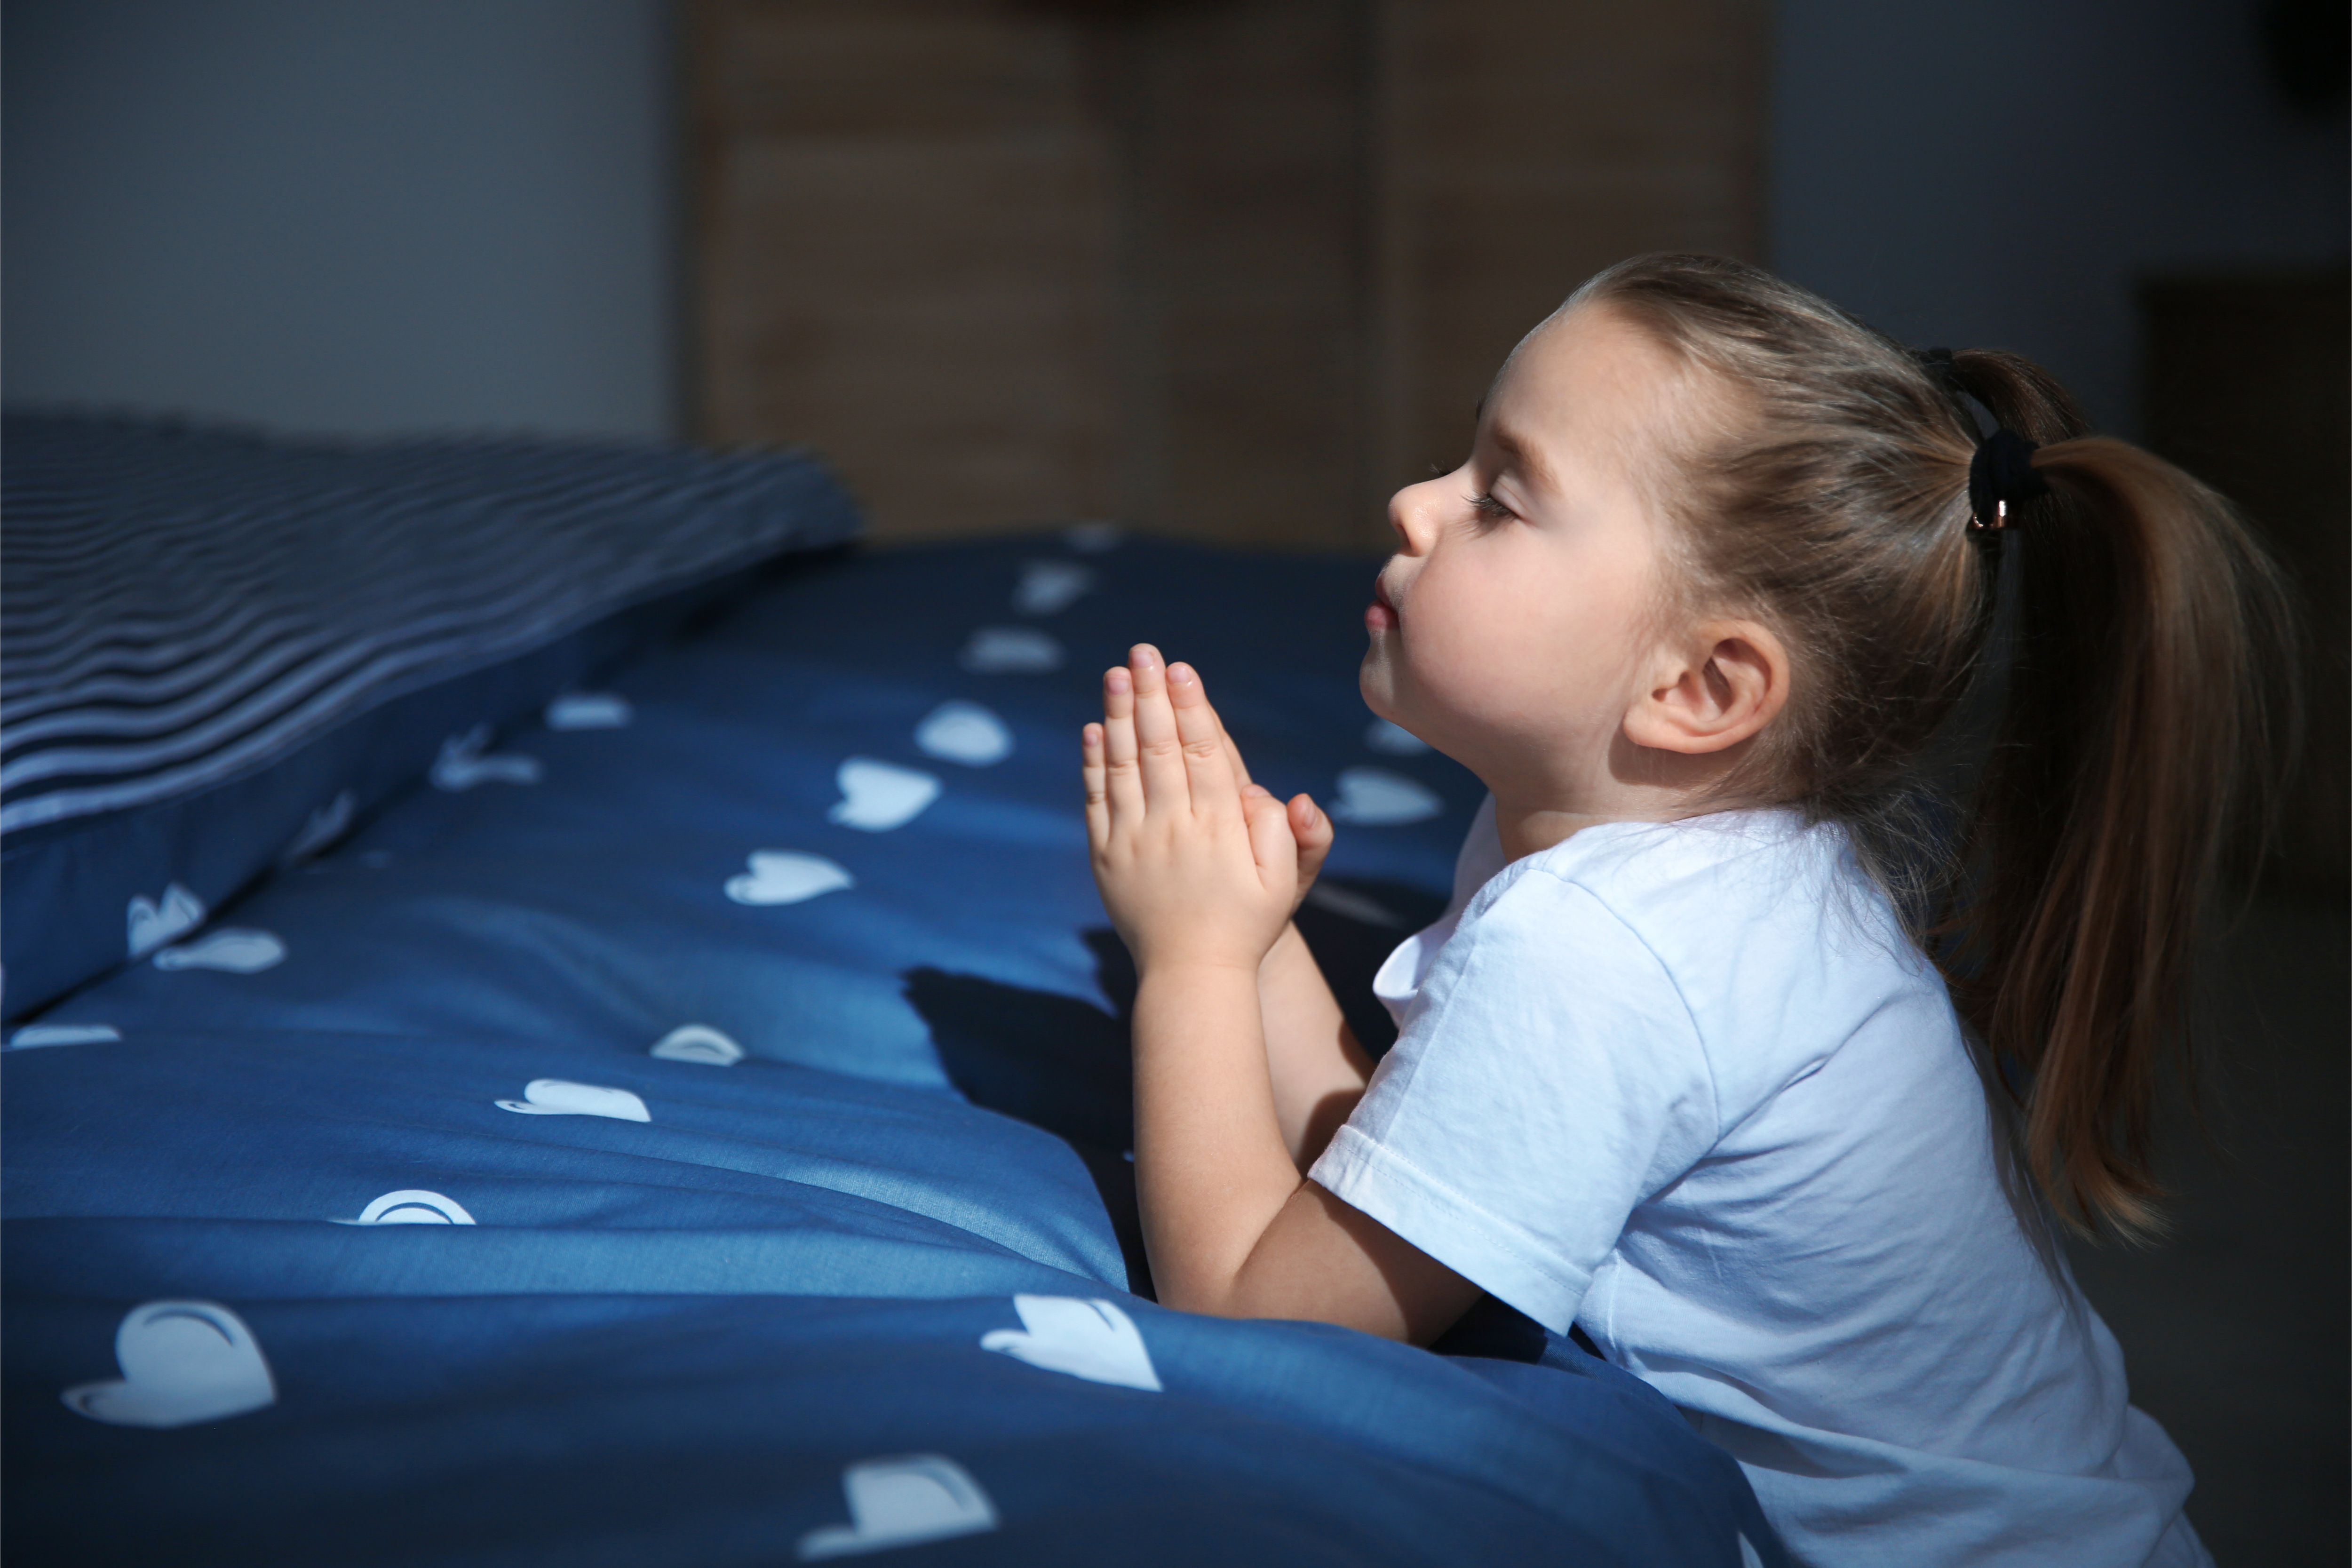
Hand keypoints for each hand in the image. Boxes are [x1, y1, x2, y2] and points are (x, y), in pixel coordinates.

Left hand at [1083, 645, 1315, 972]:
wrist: (1192, 975)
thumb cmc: (1247, 922)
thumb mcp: (1285, 881)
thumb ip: (1288, 834)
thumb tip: (1271, 793)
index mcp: (1218, 827)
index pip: (1204, 752)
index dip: (1191, 707)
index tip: (1180, 670)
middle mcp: (1172, 827)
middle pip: (1158, 747)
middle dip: (1150, 694)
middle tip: (1142, 652)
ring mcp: (1134, 841)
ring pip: (1124, 766)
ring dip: (1118, 716)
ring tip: (1116, 674)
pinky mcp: (1107, 857)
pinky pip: (1098, 801)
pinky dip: (1095, 763)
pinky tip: (1094, 729)